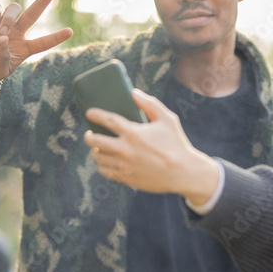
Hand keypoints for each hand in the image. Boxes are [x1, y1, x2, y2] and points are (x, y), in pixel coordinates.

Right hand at [0, 0, 72, 90]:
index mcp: (24, 49)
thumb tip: (3, 38)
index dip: (56, 37)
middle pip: (32, 15)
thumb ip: (3, 58)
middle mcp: (17, 34)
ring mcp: (3, 24)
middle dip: (41, 3)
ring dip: (9, 17)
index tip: (70, 31)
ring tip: (2, 31)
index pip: (43, 43)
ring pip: (14, 9)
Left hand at [83, 89, 218, 203]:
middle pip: (95, 141)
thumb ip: (150, 104)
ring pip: (98, 158)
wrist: (184, 173)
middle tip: (89, 134)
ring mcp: (124, 165)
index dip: (95, 115)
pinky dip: (102, 166)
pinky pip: (105, 172)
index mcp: (134, 133)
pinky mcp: (126, 178)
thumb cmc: (177, 144)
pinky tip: (106, 162)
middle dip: (88, 136)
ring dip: (95, 151)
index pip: (107, 120)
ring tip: (98, 148)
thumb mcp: (167, 119)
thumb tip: (134, 93)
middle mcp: (125, 149)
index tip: (89, 113)